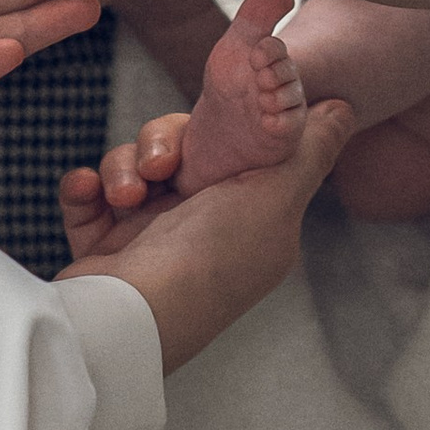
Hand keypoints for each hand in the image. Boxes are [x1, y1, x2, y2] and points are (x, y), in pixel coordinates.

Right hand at [58, 100, 355, 368]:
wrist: (125, 322)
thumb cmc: (207, 261)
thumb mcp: (275, 198)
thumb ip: (309, 151)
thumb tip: (345, 108)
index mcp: (252, 221)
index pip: (238, 153)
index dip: (221, 128)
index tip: (211, 114)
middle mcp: (205, 231)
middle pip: (181, 153)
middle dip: (162, 146)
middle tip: (158, 167)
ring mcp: (152, 242)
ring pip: (134, 168)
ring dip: (122, 168)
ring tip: (122, 194)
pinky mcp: (104, 252)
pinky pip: (91, 197)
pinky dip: (84, 189)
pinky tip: (86, 189)